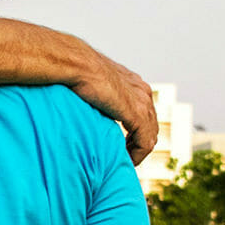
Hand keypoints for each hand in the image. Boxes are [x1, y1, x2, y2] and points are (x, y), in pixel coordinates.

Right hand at [69, 48, 157, 164]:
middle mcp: (142, 92)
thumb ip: (92, 93)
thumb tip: (75, 100)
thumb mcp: (88, 82)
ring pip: (150, 135)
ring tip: (123, 161)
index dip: (133, 129)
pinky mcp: (137, 114)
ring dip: (138, 151)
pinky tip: (126, 161)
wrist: (77, 63)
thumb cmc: (74, 69)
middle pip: (150, 124)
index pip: (142, 110)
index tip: (118, 143)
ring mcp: (142, 103)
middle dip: (137, 142)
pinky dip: (137, 154)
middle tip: (122, 156)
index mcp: (132, 83)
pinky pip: (145, 141)